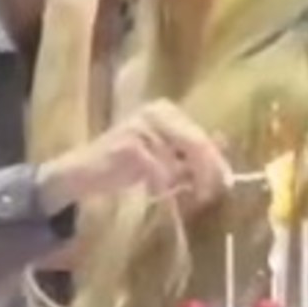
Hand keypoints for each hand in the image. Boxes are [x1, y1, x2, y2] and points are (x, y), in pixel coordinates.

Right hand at [38, 100, 229, 212]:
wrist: (82, 173)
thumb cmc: (125, 165)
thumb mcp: (164, 157)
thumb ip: (190, 154)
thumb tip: (224, 149)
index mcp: (166, 110)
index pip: (202, 136)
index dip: (217, 162)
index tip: (225, 184)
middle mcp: (155, 112)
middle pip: (197, 145)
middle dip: (206, 173)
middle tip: (206, 196)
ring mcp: (141, 126)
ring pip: (177, 162)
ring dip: (175, 183)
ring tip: (163, 191)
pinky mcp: (129, 145)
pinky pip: (159, 171)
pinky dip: (159, 186)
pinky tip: (151, 191)